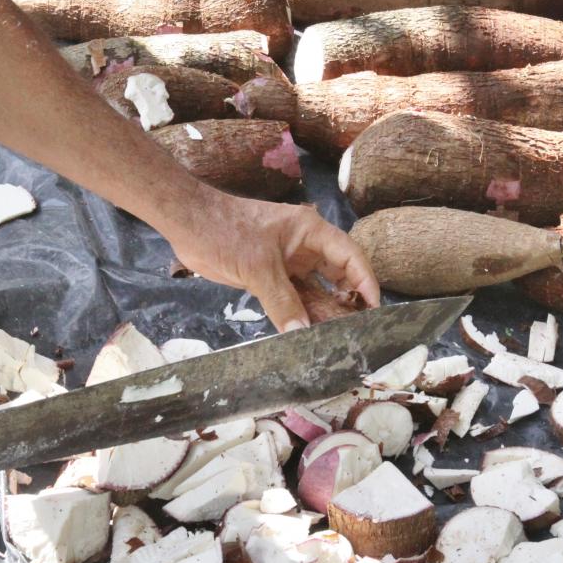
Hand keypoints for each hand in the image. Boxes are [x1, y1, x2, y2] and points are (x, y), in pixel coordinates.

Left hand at [164, 188, 381, 330]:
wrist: (188, 225)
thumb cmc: (225, 232)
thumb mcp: (257, 268)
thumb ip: (282, 301)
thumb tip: (302, 333)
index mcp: (311, 231)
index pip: (350, 256)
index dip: (366, 281)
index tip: (375, 308)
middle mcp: (305, 246)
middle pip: (338, 274)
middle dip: (348, 300)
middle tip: (356, 330)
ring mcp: (289, 262)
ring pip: (317, 288)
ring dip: (325, 310)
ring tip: (336, 337)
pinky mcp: (272, 276)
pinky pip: (295, 296)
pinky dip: (302, 313)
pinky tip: (309, 333)